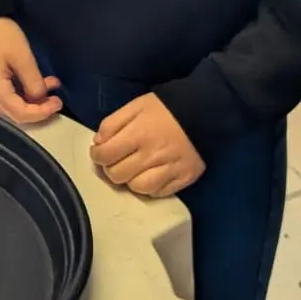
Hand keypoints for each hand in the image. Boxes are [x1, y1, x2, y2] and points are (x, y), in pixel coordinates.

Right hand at [0, 18, 61, 123]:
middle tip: (55, 94)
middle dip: (37, 107)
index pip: (21, 115)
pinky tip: (26, 81)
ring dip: (27, 100)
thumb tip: (41, 99)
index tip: (59, 102)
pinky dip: (15, 94)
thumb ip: (34, 83)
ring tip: (46, 83)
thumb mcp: (23, 57)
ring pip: (5, 107)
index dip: (42, 112)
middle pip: (12, 114)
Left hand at [89, 94, 204, 197]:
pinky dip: (151, 187)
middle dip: (112, 168)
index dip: (97, 155)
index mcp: (138, 134)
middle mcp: (153, 155)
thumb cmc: (164, 108)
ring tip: (135, 169)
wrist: (203, 112)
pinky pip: (159, 193)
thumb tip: (98, 144)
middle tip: (117, 161)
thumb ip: (112, 124)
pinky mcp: (185, 178)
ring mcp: (170, 169)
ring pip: (138, 188)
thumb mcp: (134, 106)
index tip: (100, 152)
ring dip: (131, 180)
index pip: (105, 156)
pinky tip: (152, 174)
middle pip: (118, 175)